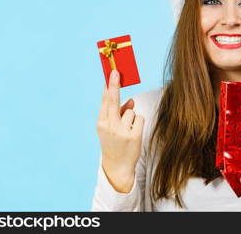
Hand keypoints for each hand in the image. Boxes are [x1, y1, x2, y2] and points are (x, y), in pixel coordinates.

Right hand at [96, 70, 144, 191]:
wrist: (117, 167)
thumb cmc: (114, 143)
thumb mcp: (110, 129)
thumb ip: (117, 113)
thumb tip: (131, 101)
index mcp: (101, 123)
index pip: (105, 101)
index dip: (108, 87)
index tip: (111, 74)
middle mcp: (109, 126)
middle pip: (114, 101)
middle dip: (115, 85)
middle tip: (116, 72)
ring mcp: (121, 131)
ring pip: (131, 110)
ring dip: (131, 117)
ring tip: (127, 130)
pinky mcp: (134, 136)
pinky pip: (139, 119)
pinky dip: (138, 124)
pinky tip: (133, 134)